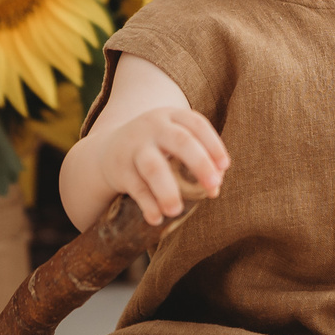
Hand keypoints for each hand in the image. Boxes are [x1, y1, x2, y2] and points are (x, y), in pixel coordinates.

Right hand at [85, 105, 227, 224]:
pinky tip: (157, 218)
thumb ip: (198, 160)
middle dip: (200, 163)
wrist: (110, 149)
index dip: (213, 145)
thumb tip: (214, 190)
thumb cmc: (157, 148)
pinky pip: (136, 188)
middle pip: (180, 141)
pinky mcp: (120, 168)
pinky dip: (148, 204)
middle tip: (214, 186)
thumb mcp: (174, 143)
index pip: (197, 124)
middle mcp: (153, 127)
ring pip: (153, 166)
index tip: (225, 166)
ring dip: (167, 189)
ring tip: (176, 211)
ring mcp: (134, 147)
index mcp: (171, 117)